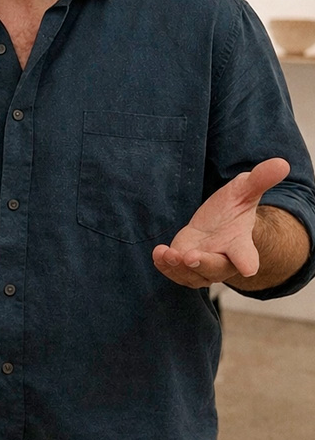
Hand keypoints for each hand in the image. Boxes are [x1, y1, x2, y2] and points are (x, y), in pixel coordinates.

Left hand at [152, 157, 289, 287]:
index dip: (247, 262)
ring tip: (167, 253)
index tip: (249, 268)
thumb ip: (260, 180)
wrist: (218, 225)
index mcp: (241, 244)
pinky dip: (165, 266)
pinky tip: (158, 254)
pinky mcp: (183, 267)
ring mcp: (202, 267)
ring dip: (178, 268)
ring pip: (192, 276)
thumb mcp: (245, 191)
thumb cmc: (233, 209)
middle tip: (190, 257)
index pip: (247, 256)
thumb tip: (281, 163)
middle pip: (216, 269)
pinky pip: (174, 273)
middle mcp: (223, 261)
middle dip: (204, 264)